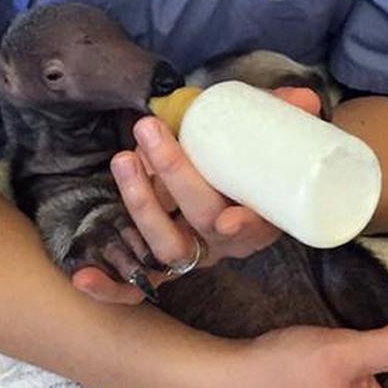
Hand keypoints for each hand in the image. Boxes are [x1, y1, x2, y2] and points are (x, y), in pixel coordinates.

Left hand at [71, 86, 320, 304]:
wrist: (235, 183)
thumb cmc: (253, 159)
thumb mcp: (273, 136)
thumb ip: (286, 116)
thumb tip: (306, 99)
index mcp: (262, 219)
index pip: (258, 227)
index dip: (245, 225)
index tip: (230, 217)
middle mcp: (226, 242)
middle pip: (202, 222)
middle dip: (173, 177)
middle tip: (149, 132)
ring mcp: (192, 253)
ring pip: (166, 245)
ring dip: (141, 204)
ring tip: (124, 158)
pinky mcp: (160, 262)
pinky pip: (136, 286)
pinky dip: (111, 288)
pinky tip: (81, 277)